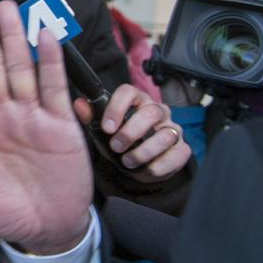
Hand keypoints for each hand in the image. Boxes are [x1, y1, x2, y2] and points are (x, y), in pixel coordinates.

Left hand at [0, 0, 92, 254]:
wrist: (52, 231)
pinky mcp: (61, 125)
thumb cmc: (7, 214)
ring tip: (5, 7)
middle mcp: (4, 115)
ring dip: (13, 38)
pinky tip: (44, 36)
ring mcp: (32, 116)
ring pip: (20, 68)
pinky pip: (54, 87)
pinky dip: (50, 62)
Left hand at [74, 86, 190, 182]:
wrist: (136, 165)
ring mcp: (172, 129)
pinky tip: (146, 169)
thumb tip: (80, 104)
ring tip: (127, 161)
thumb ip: (91, 116)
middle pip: (150, 112)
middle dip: (130, 132)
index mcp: (136, 101)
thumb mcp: (102, 130)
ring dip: (143, 152)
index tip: (107, 127)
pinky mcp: (182, 148)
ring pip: (165, 135)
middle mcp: (157, 111)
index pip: (129, 92)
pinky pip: (177, 154)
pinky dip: (160, 165)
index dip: (117, 108)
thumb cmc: (119, 141)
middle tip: (116, 146)